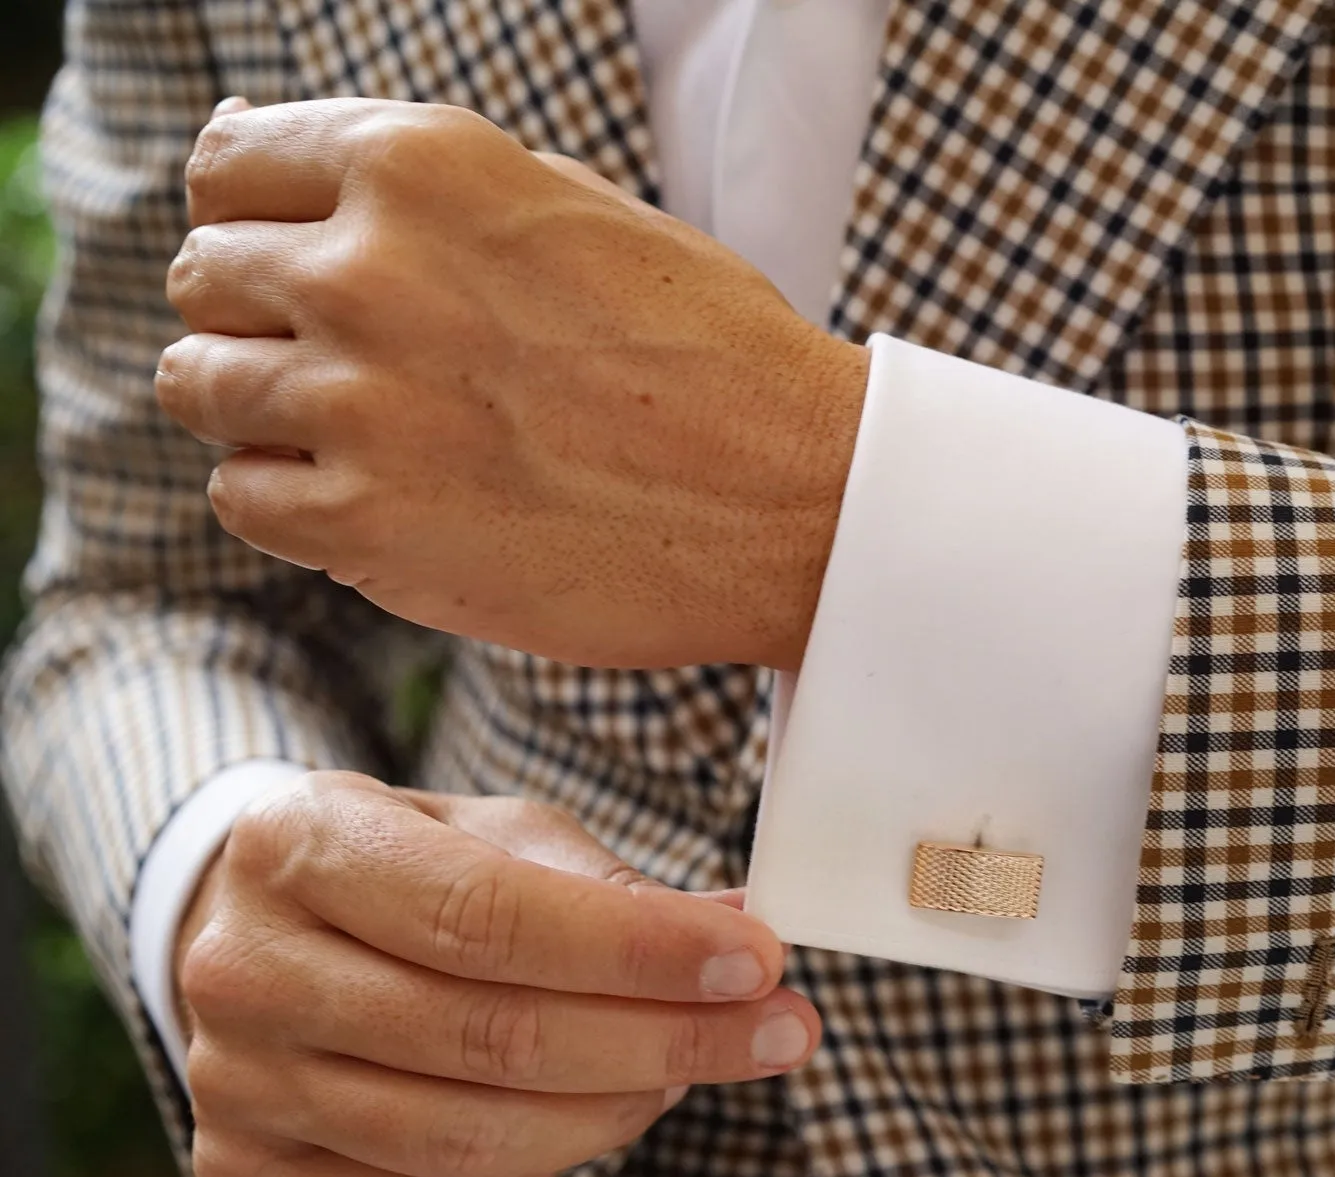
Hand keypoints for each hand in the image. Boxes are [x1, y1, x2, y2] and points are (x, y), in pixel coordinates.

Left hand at [156, 98, 868, 671]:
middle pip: (203, 277)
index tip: (294, 262)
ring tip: (367, 434)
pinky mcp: (364, 524)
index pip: (228, 165)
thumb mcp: (571, 205)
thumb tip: (263, 152)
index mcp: (422, 164)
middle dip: (258, 316)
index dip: (253, 217)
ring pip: (198, 386)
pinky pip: (240, 497)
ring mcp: (357, 400)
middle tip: (352, 364)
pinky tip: (379, 497)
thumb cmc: (707, 350)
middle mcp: (368, 269)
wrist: (793, 497)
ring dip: (264, 410)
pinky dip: (289, 501)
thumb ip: (419, 182)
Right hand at [173, 771, 820, 1176]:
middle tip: (775, 1031)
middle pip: (488, 1036)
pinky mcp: (247, 1172)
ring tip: (692, 1069)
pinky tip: (601, 1116)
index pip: (487, 915)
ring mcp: (234, 1082)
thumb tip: (735, 928)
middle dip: (663, 1039)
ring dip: (615, 1111)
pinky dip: (538, 1170)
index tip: (757, 960)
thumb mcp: (494, 832)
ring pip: (464, 1135)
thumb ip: (605, 883)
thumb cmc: (406, 868)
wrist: (259, 928)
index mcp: (300, 843)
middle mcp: (244, 966)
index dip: (636, 950)